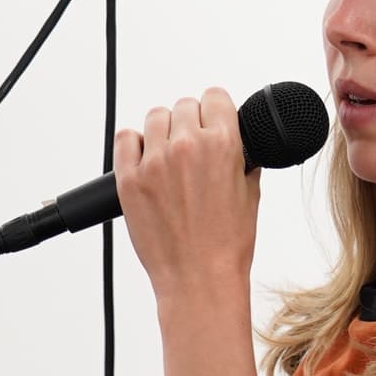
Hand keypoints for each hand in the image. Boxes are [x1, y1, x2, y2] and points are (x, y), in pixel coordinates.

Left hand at [114, 88, 259, 309]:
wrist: (199, 279)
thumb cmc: (227, 245)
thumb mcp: (250, 194)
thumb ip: (243, 160)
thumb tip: (238, 145)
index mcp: (223, 145)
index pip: (215, 97)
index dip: (216, 109)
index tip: (213, 119)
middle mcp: (186, 147)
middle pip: (184, 105)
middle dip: (191, 122)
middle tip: (193, 148)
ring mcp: (154, 162)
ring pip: (155, 117)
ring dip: (163, 130)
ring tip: (169, 156)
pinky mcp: (129, 179)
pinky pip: (125, 138)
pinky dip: (135, 144)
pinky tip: (146, 161)